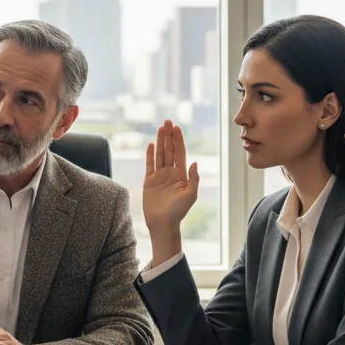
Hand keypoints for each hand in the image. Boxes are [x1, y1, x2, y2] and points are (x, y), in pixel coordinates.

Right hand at [143, 120, 198, 262]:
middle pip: (169, 150)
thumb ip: (193, 178)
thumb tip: (195, 162)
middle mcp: (171, 173)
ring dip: (160, 141)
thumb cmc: (178, 212)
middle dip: (169, 136)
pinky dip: (150, 154)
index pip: (180, 153)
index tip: (177, 128)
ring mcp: (159, 176)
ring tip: (161, 128)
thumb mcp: (190, 195)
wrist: (162, 223)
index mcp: (181, 175)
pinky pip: (149, 165)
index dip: (178, 140)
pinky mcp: (149, 181)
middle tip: (168, 121)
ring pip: (160, 154)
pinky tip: (150, 144)